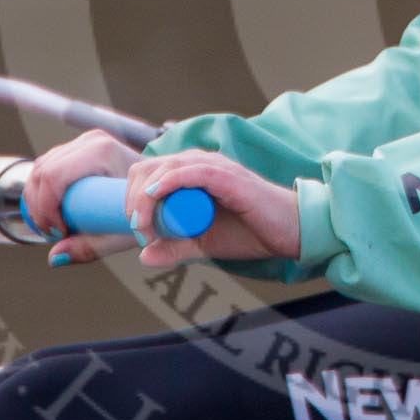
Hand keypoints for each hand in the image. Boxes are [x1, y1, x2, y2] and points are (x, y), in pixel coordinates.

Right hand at [24, 129, 142, 264]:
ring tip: (52, 228)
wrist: (163, 189)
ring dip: (35, 200)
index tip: (59, 233)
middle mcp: (91, 141)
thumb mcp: (120, 233)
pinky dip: (39, 191)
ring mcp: (83, 142)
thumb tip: (53, 258)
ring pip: (40, 168)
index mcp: (102, 152)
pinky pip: (45, 166)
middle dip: (38, 207)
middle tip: (53, 234)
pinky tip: (48, 214)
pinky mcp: (77, 149)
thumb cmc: (147, 209)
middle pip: (42, 171)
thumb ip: (88, 248)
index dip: (45, 208)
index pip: (54, 176)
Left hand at [124, 149, 299, 269]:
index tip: (134, 228)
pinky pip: (192, 170)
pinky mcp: (227, 175)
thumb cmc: (250, 232)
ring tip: (143, 225)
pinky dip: (170, 181)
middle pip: (149, 167)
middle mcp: (199, 163)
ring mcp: (214, 166)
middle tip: (138, 230)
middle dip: (133, 198)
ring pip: (165, 167)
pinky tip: (156, 195)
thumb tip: (143, 256)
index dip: (131, 197)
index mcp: (190, 173)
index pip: (147, 173)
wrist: (288, 233)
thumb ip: (175, 248)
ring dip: (145, 196)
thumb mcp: (203, 244)